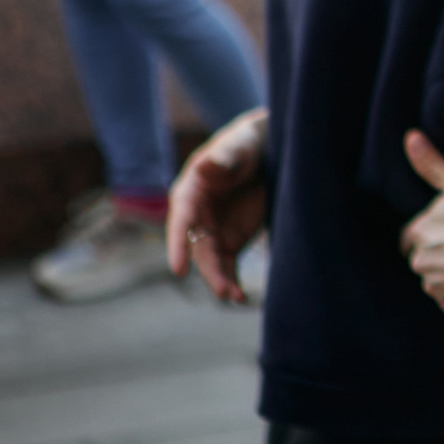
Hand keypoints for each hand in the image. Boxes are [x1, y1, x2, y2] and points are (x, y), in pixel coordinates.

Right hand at [168, 108, 268, 304]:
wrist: (265, 151)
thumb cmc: (245, 146)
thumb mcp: (238, 148)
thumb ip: (223, 159)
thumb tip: (207, 168)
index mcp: (189, 193)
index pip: (181, 222)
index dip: (179, 246)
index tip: (178, 270)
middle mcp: (196, 217)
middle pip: (198, 249)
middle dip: (209, 271)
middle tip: (224, 290)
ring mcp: (213, 231)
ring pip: (212, 262)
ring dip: (222, 281)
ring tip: (235, 297)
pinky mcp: (231, 240)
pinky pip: (228, 265)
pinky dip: (233, 280)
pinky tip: (242, 297)